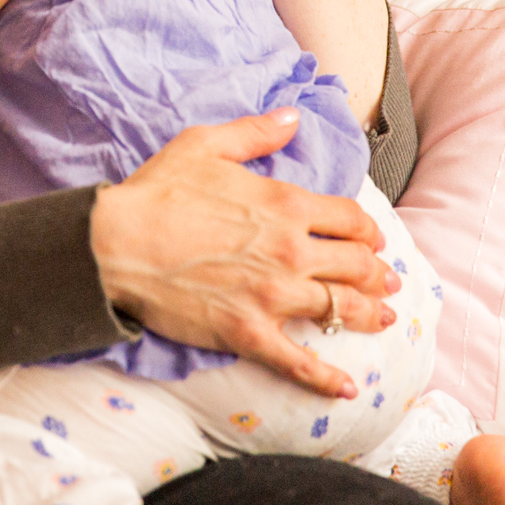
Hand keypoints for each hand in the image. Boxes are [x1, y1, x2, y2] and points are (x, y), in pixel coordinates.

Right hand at [89, 109, 400, 399]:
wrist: (116, 244)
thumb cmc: (156, 193)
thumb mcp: (204, 144)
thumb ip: (255, 132)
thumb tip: (291, 116)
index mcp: (286, 205)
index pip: (351, 220)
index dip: (368, 231)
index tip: (371, 239)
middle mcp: (291, 252)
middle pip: (357, 266)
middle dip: (379, 274)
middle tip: (388, 282)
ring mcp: (273, 296)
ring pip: (341, 309)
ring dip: (370, 315)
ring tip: (386, 320)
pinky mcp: (249, 332)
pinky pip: (299, 362)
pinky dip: (326, 378)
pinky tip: (347, 388)